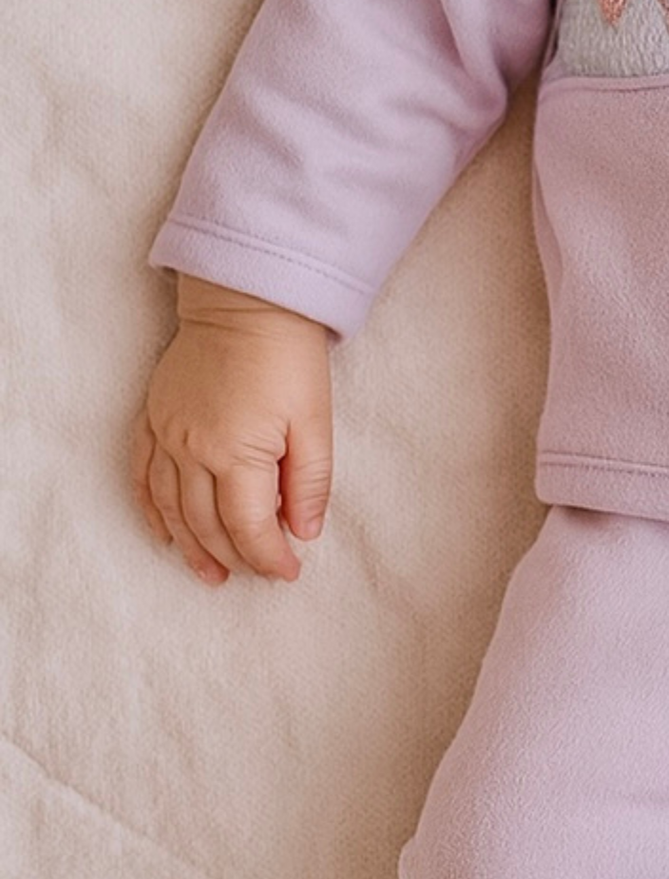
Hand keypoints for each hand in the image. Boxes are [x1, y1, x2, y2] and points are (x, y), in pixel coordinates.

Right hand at [132, 277, 333, 585]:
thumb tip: (305, 532)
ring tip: (210, 573)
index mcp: (238, 454)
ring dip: (189, 546)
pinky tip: (164, 533)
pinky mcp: (153, 419)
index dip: (269, 557)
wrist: (248, 303)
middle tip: (255, 575)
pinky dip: (150, 511)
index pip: (249, 527)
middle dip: (233, 557)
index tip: (288, 572)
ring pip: (169, 509)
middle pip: (206, 524)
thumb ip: (311, 481)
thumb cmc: (289, 358)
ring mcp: (166, 435)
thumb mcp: (316, 420)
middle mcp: (192, 451)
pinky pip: (141, 477)